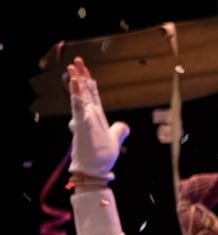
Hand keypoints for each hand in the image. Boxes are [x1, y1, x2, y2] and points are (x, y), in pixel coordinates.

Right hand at [67, 57, 127, 178]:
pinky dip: (76, 96)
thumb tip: (124, 125)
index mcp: (96, 117)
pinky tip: (74, 84)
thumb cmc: (102, 156)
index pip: (92, 96)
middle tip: (77, 61)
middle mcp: (88, 116)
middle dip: (81, 76)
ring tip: (72, 68)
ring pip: (80, 97)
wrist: (95, 170)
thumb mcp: (115, 139)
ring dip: (76, 82)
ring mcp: (84, 120)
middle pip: (85, 92)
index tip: (86, 71)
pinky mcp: (83, 126)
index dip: (90, 82)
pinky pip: (78, 108)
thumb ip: (119, 130)